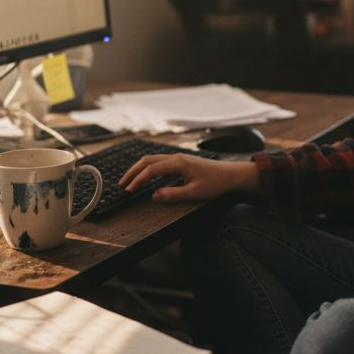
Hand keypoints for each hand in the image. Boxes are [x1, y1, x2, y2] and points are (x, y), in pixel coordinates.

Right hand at [118, 154, 258, 202]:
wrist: (231, 174)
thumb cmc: (215, 183)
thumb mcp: (195, 193)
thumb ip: (173, 194)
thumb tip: (154, 196)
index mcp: (178, 163)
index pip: (151, 170)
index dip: (138, 180)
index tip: (129, 190)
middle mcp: (176, 157)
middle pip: (147, 161)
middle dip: (133, 172)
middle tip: (122, 184)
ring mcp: (178, 158)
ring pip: (152, 160)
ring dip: (139, 169)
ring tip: (129, 181)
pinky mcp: (181, 162)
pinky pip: (159, 162)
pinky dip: (148, 168)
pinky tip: (145, 177)